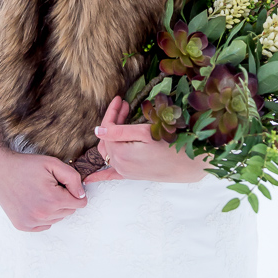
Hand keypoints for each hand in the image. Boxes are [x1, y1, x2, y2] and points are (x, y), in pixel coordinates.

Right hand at [0, 149, 87, 230]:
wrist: (0, 171)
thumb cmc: (26, 166)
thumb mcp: (53, 164)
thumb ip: (73, 178)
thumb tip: (82, 195)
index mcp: (53, 200)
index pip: (80, 203)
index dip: (75, 191)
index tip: (63, 183)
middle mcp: (43, 215)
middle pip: (69, 211)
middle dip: (65, 198)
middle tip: (51, 185)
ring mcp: (31, 222)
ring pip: (58, 218)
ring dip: (55, 207)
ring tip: (41, 192)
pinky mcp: (23, 226)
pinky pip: (45, 225)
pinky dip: (44, 215)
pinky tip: (34, 201)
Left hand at [84, 95, 210, 183]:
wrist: (189, 164)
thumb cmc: (170, 145)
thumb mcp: (145, 133)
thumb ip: (119, 132)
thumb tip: (97, 130)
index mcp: (121, 153)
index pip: (108, 129)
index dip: (112, 112)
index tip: (120, 99)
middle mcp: (119, 164)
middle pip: (108, 138)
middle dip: (113, 120)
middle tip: (125, 106)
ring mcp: (125, 171)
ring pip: (109, 150)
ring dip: (111, 135)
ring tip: (122, 119)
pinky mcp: (132, 175)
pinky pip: (111, 175)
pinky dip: (100, 175)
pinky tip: (89, 179)